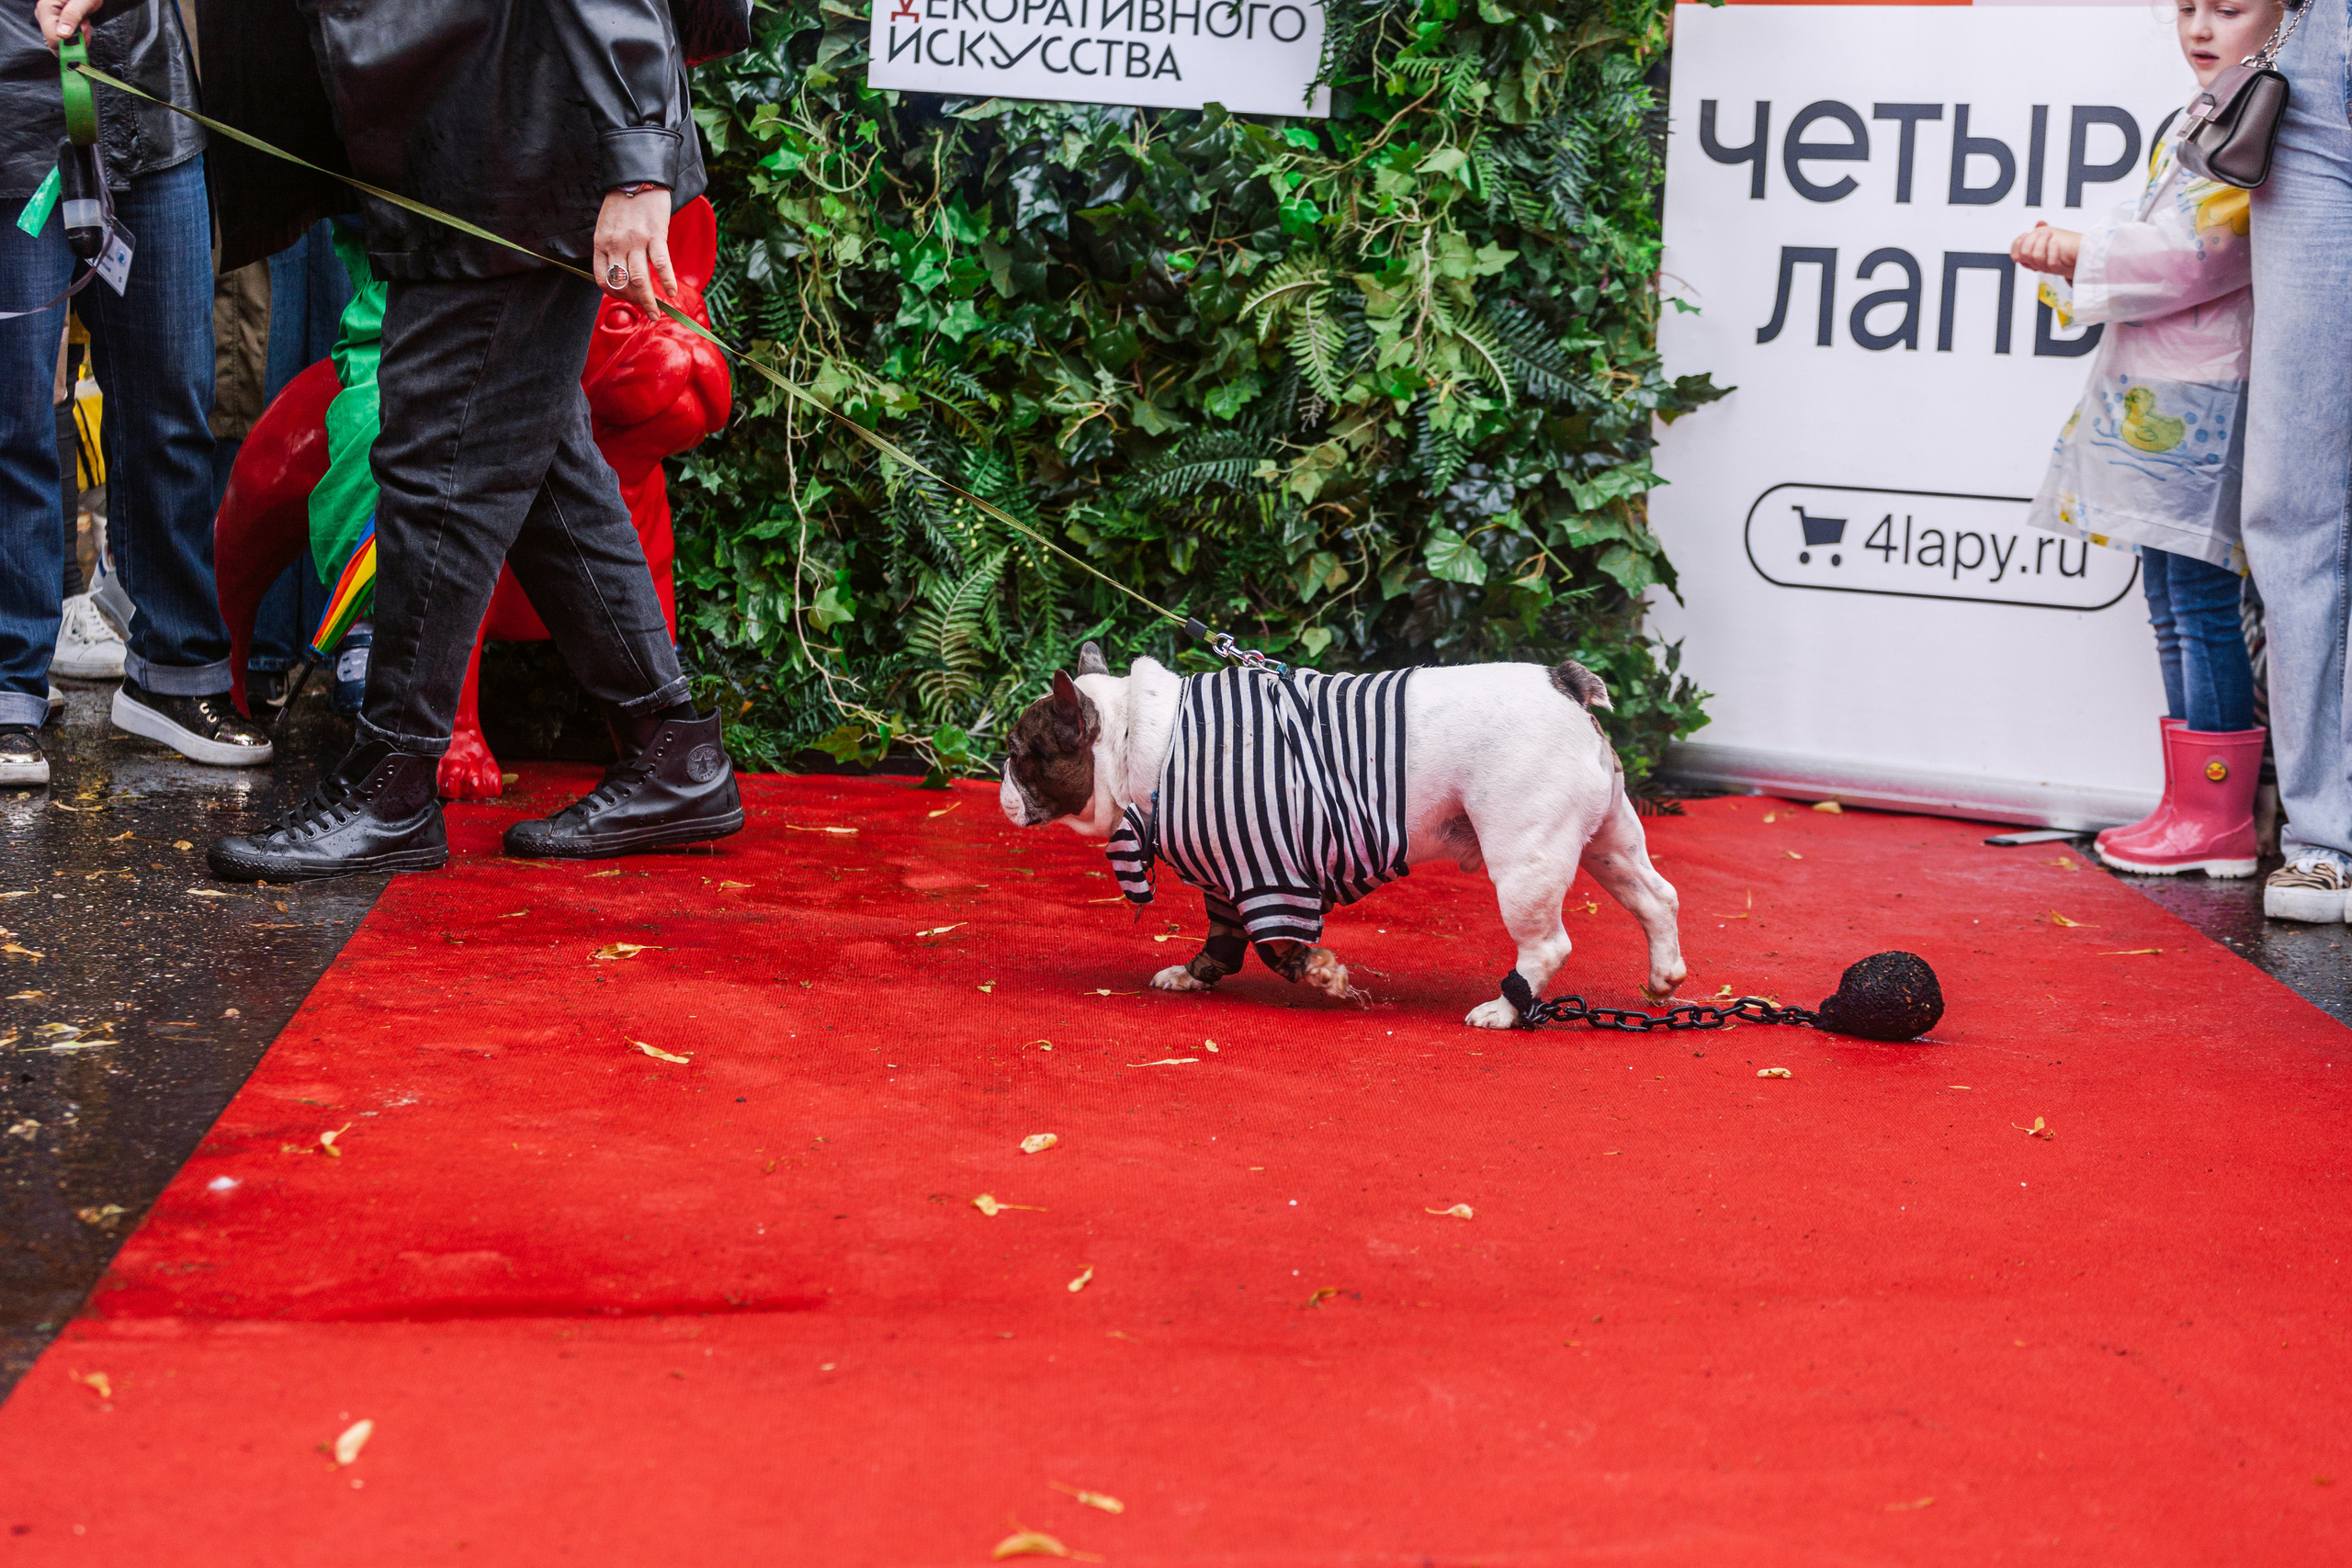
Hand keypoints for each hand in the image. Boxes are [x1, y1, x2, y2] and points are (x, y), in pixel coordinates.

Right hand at [33, 0, 103, 50]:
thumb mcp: (82, 2)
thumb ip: (72, 16)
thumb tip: (62, 35)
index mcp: (45, 9)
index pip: (52, 39)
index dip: (71, 42)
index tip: (85, 30)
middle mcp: (43, 16)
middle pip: (57, 44)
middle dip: (77, 39)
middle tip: (86, 24)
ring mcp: (48, 22)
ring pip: (63, 44)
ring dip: (80, 38)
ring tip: (84, 21)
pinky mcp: (54, 26)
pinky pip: (66, 41)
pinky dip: (78, 37)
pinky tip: (82, 24)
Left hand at [594, 186, 674, 316]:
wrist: (638, 177)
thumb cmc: (623, 201)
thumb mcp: (607, 225)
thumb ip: (611, 246)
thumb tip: (622, 270)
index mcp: (601, 242)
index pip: (603, 279)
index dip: (615, 294)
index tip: (627, 298)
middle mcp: (616, 244)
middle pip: (623, 283)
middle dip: (635, 302)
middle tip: (647, 313)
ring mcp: (635, 240)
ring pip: (640, 279)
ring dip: (650, 300)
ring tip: (659, 312)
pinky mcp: (655, 235)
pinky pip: (661, 264)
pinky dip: (667, 281)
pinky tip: (672, 292)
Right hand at [2009, 221, 2082, 279]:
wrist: (2078, 256)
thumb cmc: (2063, 246)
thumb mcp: (2048, 237)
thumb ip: (2041, 231)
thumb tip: (2039, 222)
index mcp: (2030, 257)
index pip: (2015, 253)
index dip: (2017, 244)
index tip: (2025, 233)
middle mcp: (2035, 264)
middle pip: (2024, 254)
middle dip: (2031, 240)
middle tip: (2040, 231)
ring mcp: (2044, 267)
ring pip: (2036, 257)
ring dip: (2042, 242)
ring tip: (2049, 233)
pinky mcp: (2055, 269)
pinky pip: (2050, 262)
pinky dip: (2052, 250)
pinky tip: (2055, 242)